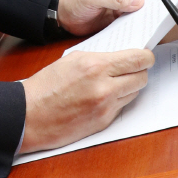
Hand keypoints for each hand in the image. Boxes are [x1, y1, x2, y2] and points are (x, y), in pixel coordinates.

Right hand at [20, 47, 153, 151]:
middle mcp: (105, 87)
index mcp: (96, 66)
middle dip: (139, 71)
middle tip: (132, 68)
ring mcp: (106, 107)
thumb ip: (99, 57)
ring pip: (135, 93)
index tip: (145, 55)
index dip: (146, 56)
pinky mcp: (104, 122)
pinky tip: (105, 96)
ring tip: (116, 82)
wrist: (31, 114)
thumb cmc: (46, 85)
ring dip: (130, 86)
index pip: (137, 59)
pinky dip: (119, 100)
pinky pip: (122, 107)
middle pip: (142, 78)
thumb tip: (120, 57)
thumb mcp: (72, 59)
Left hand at [56, 0, 146, 36]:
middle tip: (151, 18)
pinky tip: (136, 30)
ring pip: (139, 9)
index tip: (151, 5)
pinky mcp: (119, 15)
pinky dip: (135, 25)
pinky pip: (132, 20)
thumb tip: (138, 1)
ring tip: (145, 26)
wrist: (64, 15)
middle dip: (147, 6)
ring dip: (142, 17)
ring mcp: (121, 2)